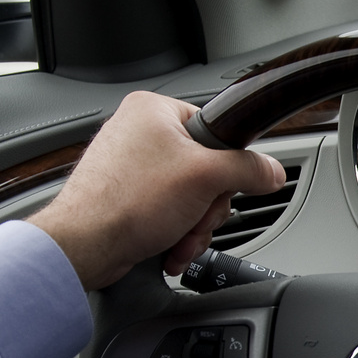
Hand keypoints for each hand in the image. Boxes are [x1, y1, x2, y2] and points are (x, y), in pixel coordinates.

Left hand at [28, 91, 285, 289]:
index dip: (226, 164)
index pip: (217, 130)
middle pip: (207, 170)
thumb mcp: (206, 177)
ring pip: (192, 197)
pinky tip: (169, 246)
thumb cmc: (126, 203)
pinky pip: (171, 212)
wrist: (85, 247)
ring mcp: (132, 167)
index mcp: (154, 111)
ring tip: (178, 237)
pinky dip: (176, 233)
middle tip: (195, 215)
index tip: (221, 184)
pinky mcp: (129, 197)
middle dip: (207, 206)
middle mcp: (140, 133)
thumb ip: (249, 170)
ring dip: (194, 225)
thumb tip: (273, 172)